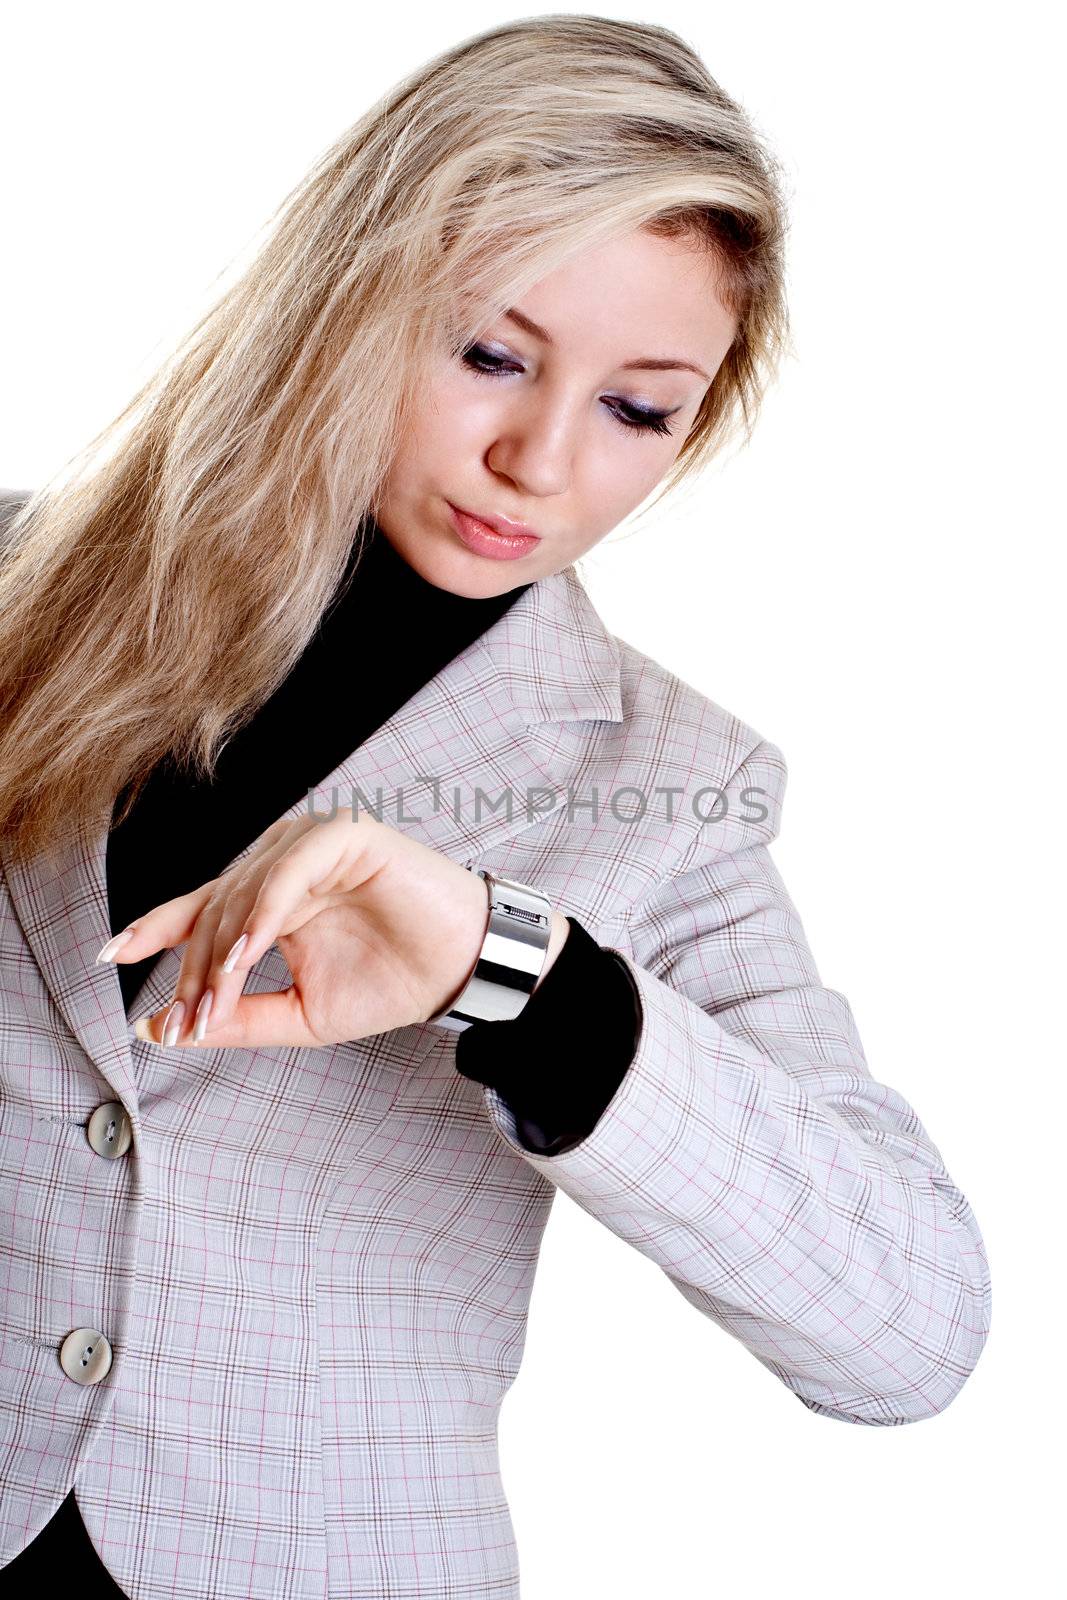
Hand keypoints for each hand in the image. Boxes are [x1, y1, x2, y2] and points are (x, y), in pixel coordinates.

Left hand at [97, 807, 565, 1048]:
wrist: (461, 970)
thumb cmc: (389, 983)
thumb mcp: (300, 1013)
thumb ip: (236, 1017)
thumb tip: (160, 1029)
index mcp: (270, 894)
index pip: (199, 907)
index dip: (153, 929)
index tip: (110, 956)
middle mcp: (284, 859)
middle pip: (214, 908)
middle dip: (193, 970)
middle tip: (188, 1022)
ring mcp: (312, 843)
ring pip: (243, 890)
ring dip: (223, 951)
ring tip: (215, 1002)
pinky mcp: (345, 836)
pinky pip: (287, 872)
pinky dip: (263, 912)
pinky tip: (247, 954)